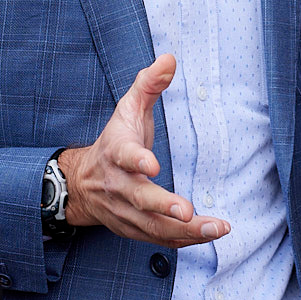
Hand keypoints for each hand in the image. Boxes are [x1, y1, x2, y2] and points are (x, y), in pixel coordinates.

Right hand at [58, 56, 228, 247]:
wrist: (83, 183)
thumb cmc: (115, 141)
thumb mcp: (127, 109)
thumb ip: (149, 85)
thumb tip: (170, 59)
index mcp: (117, 152)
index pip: (125, 155)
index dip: (137, 160)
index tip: (153, 164)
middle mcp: (119, 185)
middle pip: (140, 199)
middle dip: (164, 206)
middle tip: (188, 212)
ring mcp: (124, 211)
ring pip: (153, 226)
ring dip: (185, 230)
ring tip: (217, 228)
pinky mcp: (133, 229)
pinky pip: (159, 239)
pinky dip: (184, 240)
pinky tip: (209, 235)